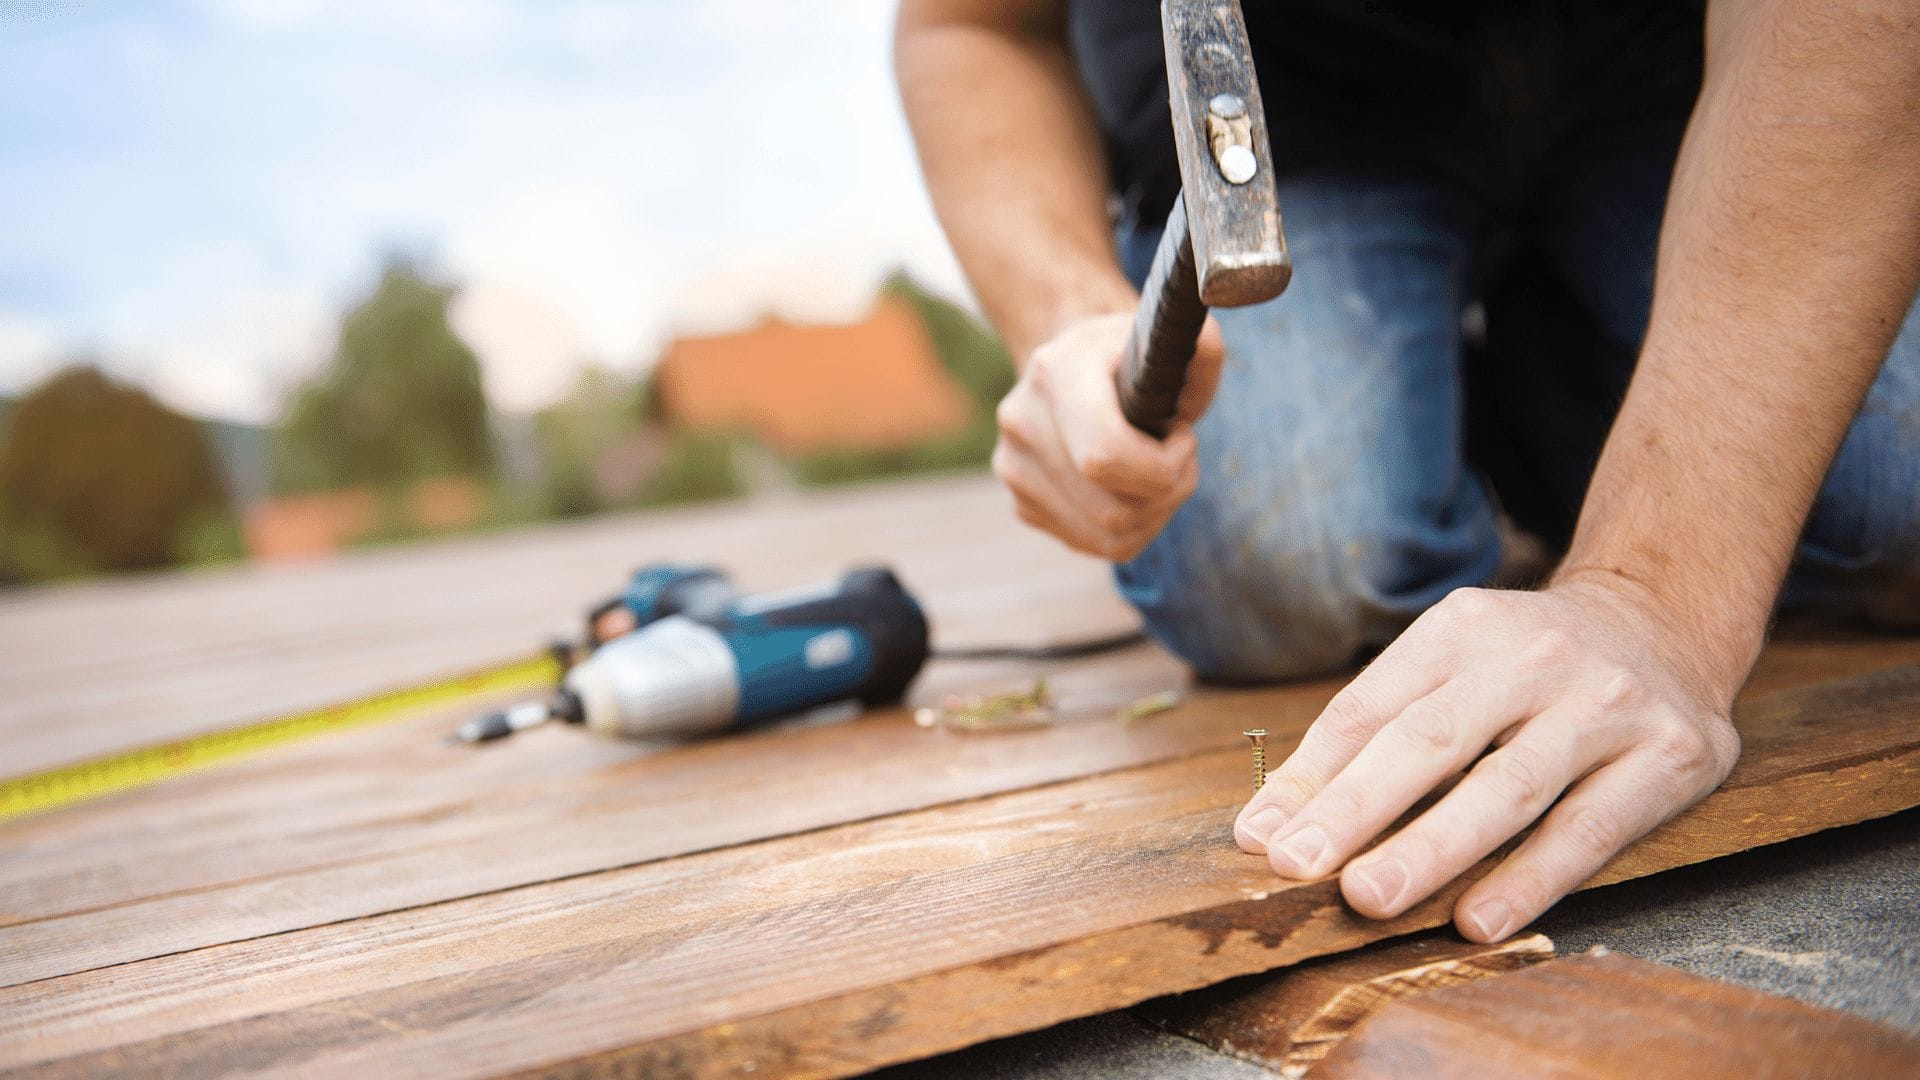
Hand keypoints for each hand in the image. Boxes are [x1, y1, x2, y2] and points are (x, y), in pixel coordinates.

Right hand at [993, 312, 1224, 560]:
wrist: (1069, 367)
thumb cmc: (1126, 359)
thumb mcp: (1166, 341)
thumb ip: (1200, 346)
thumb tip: (1208, 343)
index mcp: (1056, 374)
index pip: (1105, 456)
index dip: (1163, 466)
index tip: (1184, 438)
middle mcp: (1022, 423)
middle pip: (1115, 510)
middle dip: (1169, 492)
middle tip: (1180, 458)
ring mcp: (1015, 469)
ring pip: (1110, 536)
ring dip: (1155, 512)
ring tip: (1160, 472)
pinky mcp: (1023, 505)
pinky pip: (1097, 545)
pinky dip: (1134, 527)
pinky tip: (1136, 489)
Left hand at [1232, 579, 1743, 941]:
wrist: (1665, 620)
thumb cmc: (1525, 666)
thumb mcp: (1448, 667)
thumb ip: (1365, 738)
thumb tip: (1267, 828)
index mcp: (1461, 630)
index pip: (1370, 708)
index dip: (1312, 776)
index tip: (1262, 841)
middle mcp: (1531, 657)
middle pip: (1430, 740)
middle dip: (1358, 808)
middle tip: (1299, 867)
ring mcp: (1604, 704)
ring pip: (1507, 787)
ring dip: (1433, 848)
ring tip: (1371, 897)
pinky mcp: (1669, 755)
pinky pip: (1589, 829)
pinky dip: (1530, 878)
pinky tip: (1478, 919)